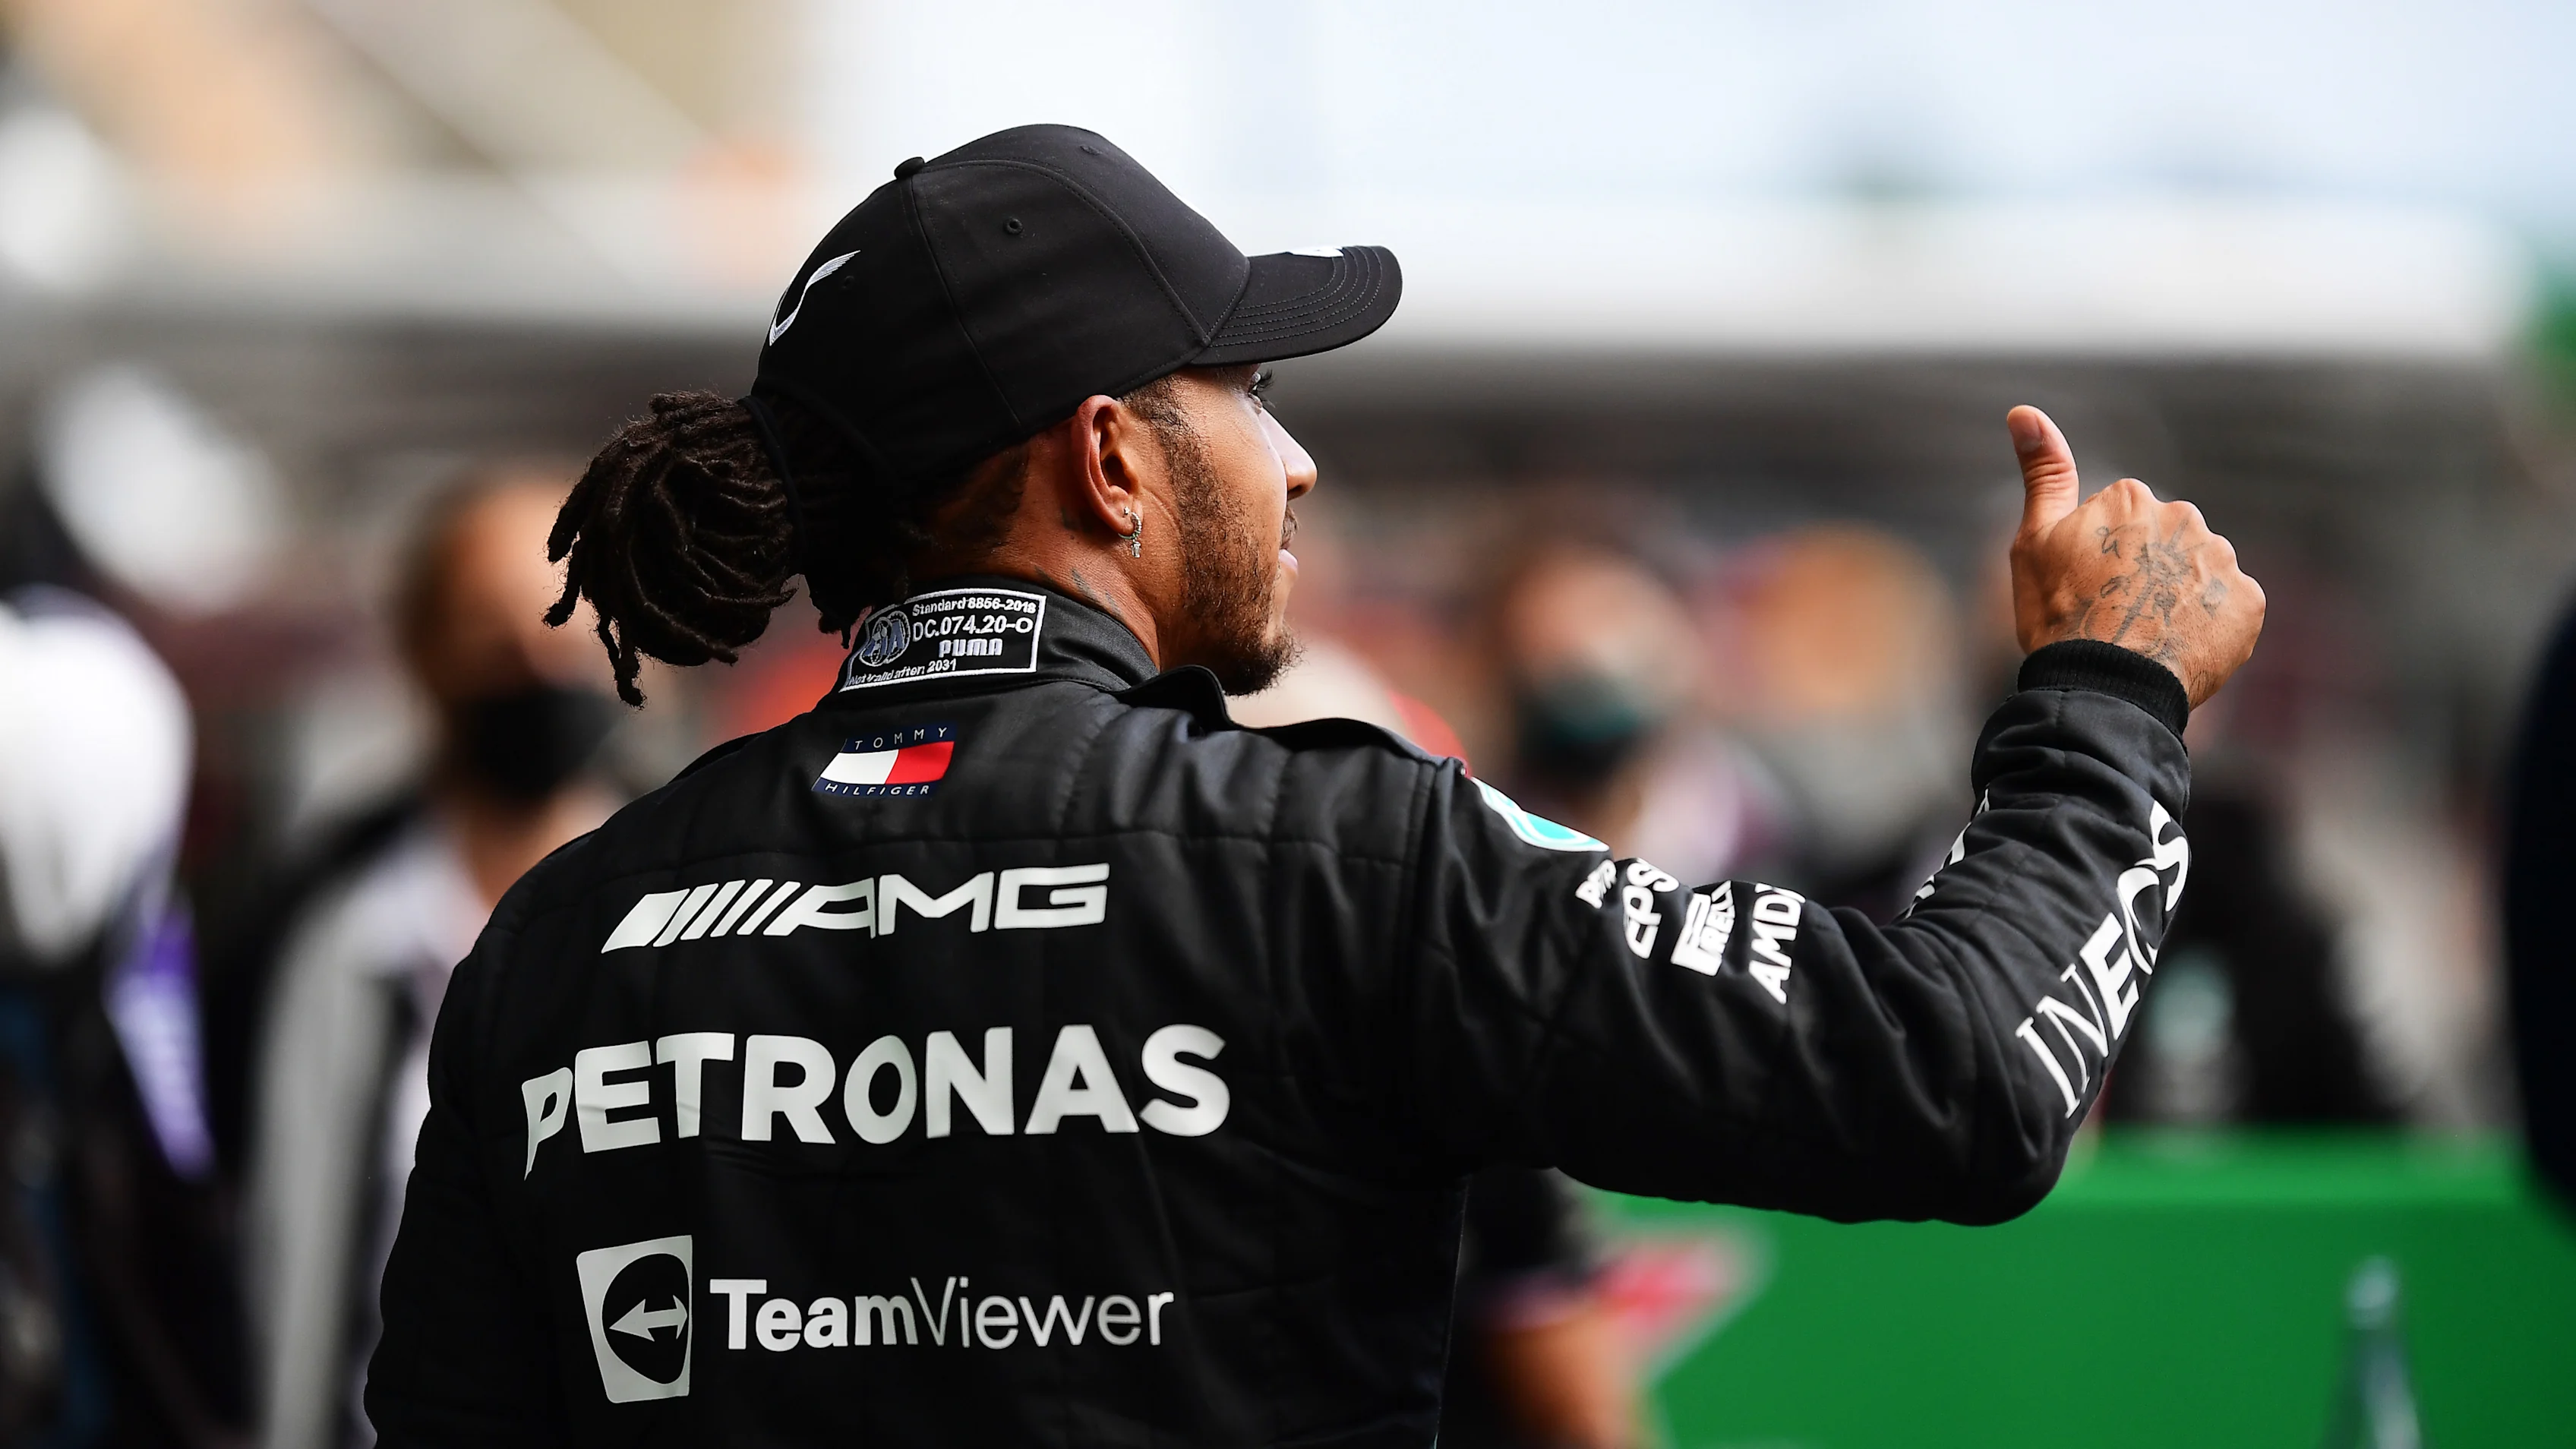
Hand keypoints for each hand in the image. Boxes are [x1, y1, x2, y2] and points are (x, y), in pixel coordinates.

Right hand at [2007, 405, 2263, 707]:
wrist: (2105, 686)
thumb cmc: (2059, 616)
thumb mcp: (2033, 541)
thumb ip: (2042, 473)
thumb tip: (2023, 411)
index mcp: (2130, 499)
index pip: (2121, 519)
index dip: (2100, 556)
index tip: (2087, 586)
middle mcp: (2184, 518)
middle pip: (2164, 542)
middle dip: (2146, 570)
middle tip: (2116, 614)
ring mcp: (2220, 560)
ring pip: (2198, 572)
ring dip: (2180, 596)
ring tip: (2148, 635)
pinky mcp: (2248, 603)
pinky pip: (2230, 607)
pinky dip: (2210, 625)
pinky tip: (2179, 646)